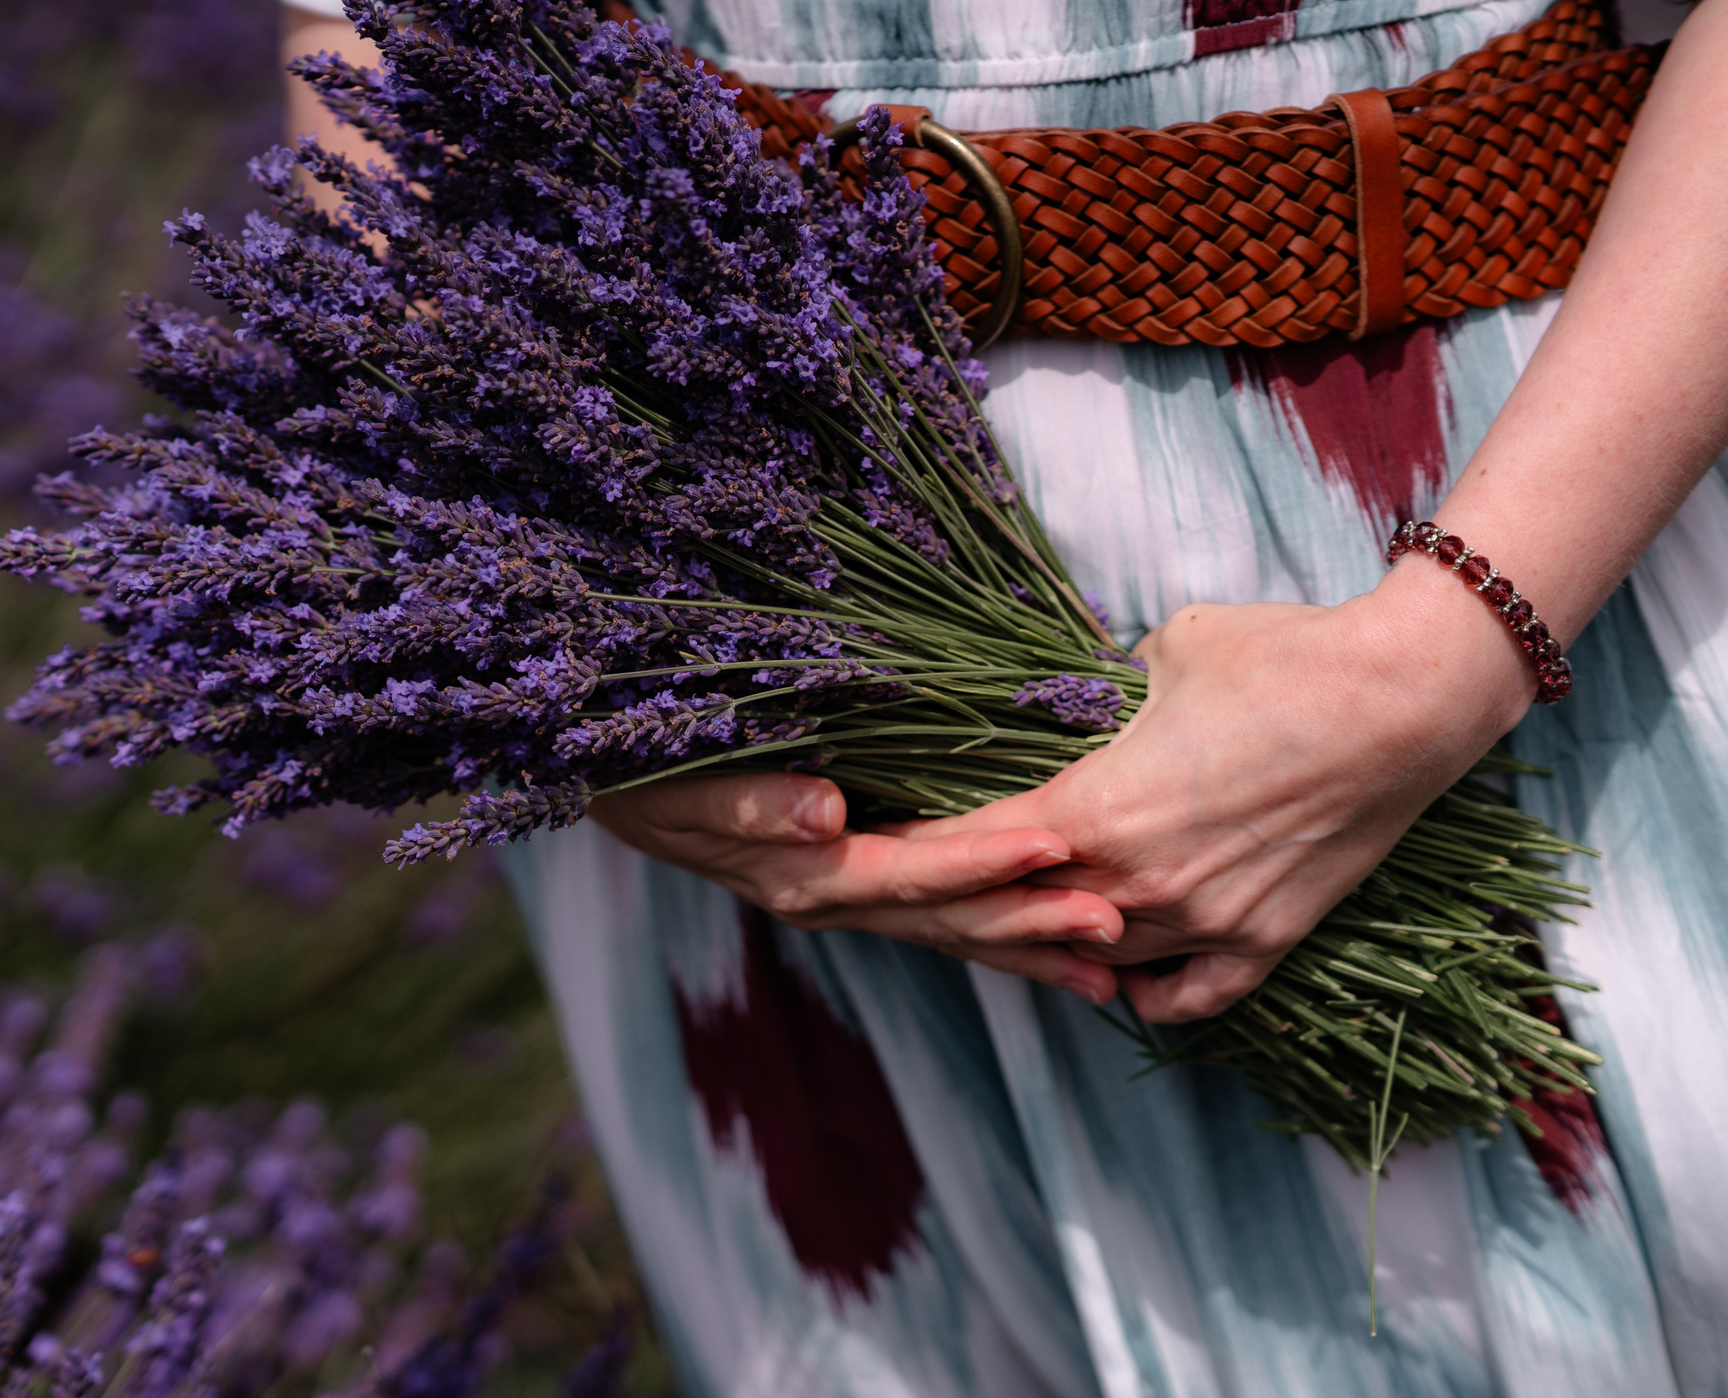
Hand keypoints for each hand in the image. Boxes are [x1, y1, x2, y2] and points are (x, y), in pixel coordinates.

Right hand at [588, 772, 1128, 999]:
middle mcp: (830, 897)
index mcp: (800, 874)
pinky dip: (998, 930)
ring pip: (952, 930)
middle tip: (1118, 923)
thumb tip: (828, 813)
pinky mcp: (854, 882)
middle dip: (1032, 922)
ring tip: (1114, 960)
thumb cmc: (642, 767)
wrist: (610, 779)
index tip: (1055, 845)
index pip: (908, 874)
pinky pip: (937, 917)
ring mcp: (844, 897)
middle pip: (947, 920)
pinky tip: (1056, 945)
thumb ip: (750, 803)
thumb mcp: (679, 784)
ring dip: (1031, 943)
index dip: (983, 862)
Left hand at [954, 565, 1536, 1022]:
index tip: (874, 845)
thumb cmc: (1280, 656)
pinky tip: (1114, 967)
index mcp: (1093, 812)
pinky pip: (1182, 998)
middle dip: (970, 903)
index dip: (919, 848)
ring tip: (1013, 921)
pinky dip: (1141, 987)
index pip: (972, 850)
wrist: (1403, 697)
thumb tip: (1078, 689)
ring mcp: (1204, 924)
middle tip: (926, 892)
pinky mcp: (1265, 943)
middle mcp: (1137, 886)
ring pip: (1092, 963)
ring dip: (1051, 944)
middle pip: (1019, 920)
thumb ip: (1101, 688)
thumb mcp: (1163, 651)